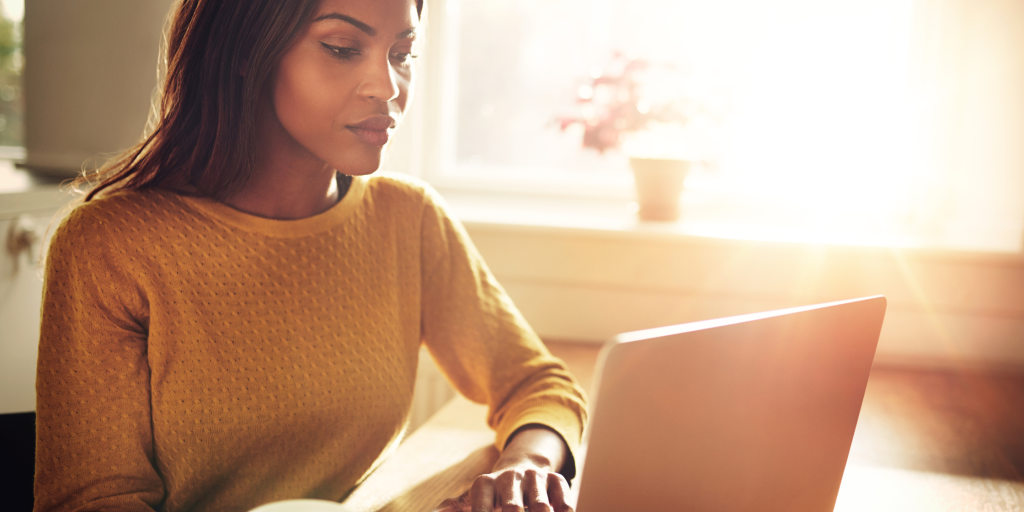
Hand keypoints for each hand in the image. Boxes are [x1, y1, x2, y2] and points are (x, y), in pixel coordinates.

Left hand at [433, 426, 573, 511]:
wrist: (523, 469)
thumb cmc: (493, 495)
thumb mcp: (472, 500)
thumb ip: (454, 509)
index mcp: (486, 484)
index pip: (481, 508)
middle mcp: (510, 478)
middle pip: (513, 508)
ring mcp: (535, 478)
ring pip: (541, 507)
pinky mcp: (556, 480)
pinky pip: (563, 500)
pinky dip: (563, 511)